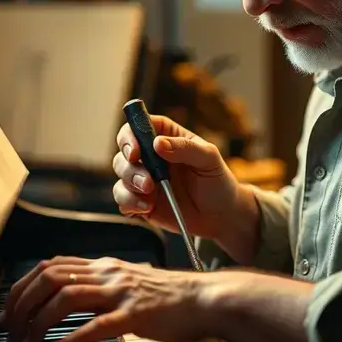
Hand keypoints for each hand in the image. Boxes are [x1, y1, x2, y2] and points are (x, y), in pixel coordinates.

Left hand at [0, 256, 208, 341]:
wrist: (205, 297)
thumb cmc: (170, 295)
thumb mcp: (128, 281)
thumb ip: (100, 284)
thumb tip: (68, 295)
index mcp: (105, 266)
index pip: (51, 266)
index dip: (23, 286)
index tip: (10, 308)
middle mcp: (109, 274)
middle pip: (51, 279)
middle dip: (22, 304)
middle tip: (10, 329)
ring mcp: (121, 292)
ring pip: (66, 299)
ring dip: (39, 323)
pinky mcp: (135, 314)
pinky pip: (97, 325)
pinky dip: (72, 339)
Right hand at [113, 114, 254, 245]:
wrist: (220, 215)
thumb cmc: (217, 180)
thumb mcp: (209, 159)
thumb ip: (185, 148)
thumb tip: (158, 143)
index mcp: (166, 137)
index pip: (139, 126)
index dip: (130, 136)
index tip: (136, 151)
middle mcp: (150, 156)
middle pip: (124, 152)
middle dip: (130, 167)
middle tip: (149, 182)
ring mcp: (143, 179)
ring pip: (120, 176)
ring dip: (129, 186)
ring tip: (150, 196)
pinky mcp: (140, 201)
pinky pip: (123, 200)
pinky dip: (130, 204)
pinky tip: (147, 208)